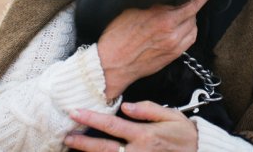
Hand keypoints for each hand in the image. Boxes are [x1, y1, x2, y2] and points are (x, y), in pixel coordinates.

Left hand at [64, 101, 196, 150]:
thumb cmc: (185, 135)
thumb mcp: (172, 116)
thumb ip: (148, 110)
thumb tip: (126, 106)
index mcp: (144, 135)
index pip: (112, 125)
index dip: (91, 118)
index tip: (75, 112)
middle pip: (104, 148)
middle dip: (83, 143)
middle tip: (67, 137)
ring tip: (73, 149)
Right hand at [97, 0, 225, 98]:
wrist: (112, 64)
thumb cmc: (117, 35)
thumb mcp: (131, 10)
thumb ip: (152, 1)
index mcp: (158, 13)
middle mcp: (169, 26)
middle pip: (194, 9)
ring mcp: (174, 42)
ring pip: (193, 23)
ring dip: (189, 16)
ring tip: (175, 15)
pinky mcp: (174, 53)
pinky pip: (190, 37)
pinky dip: (188, 29)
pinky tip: (178, 27)